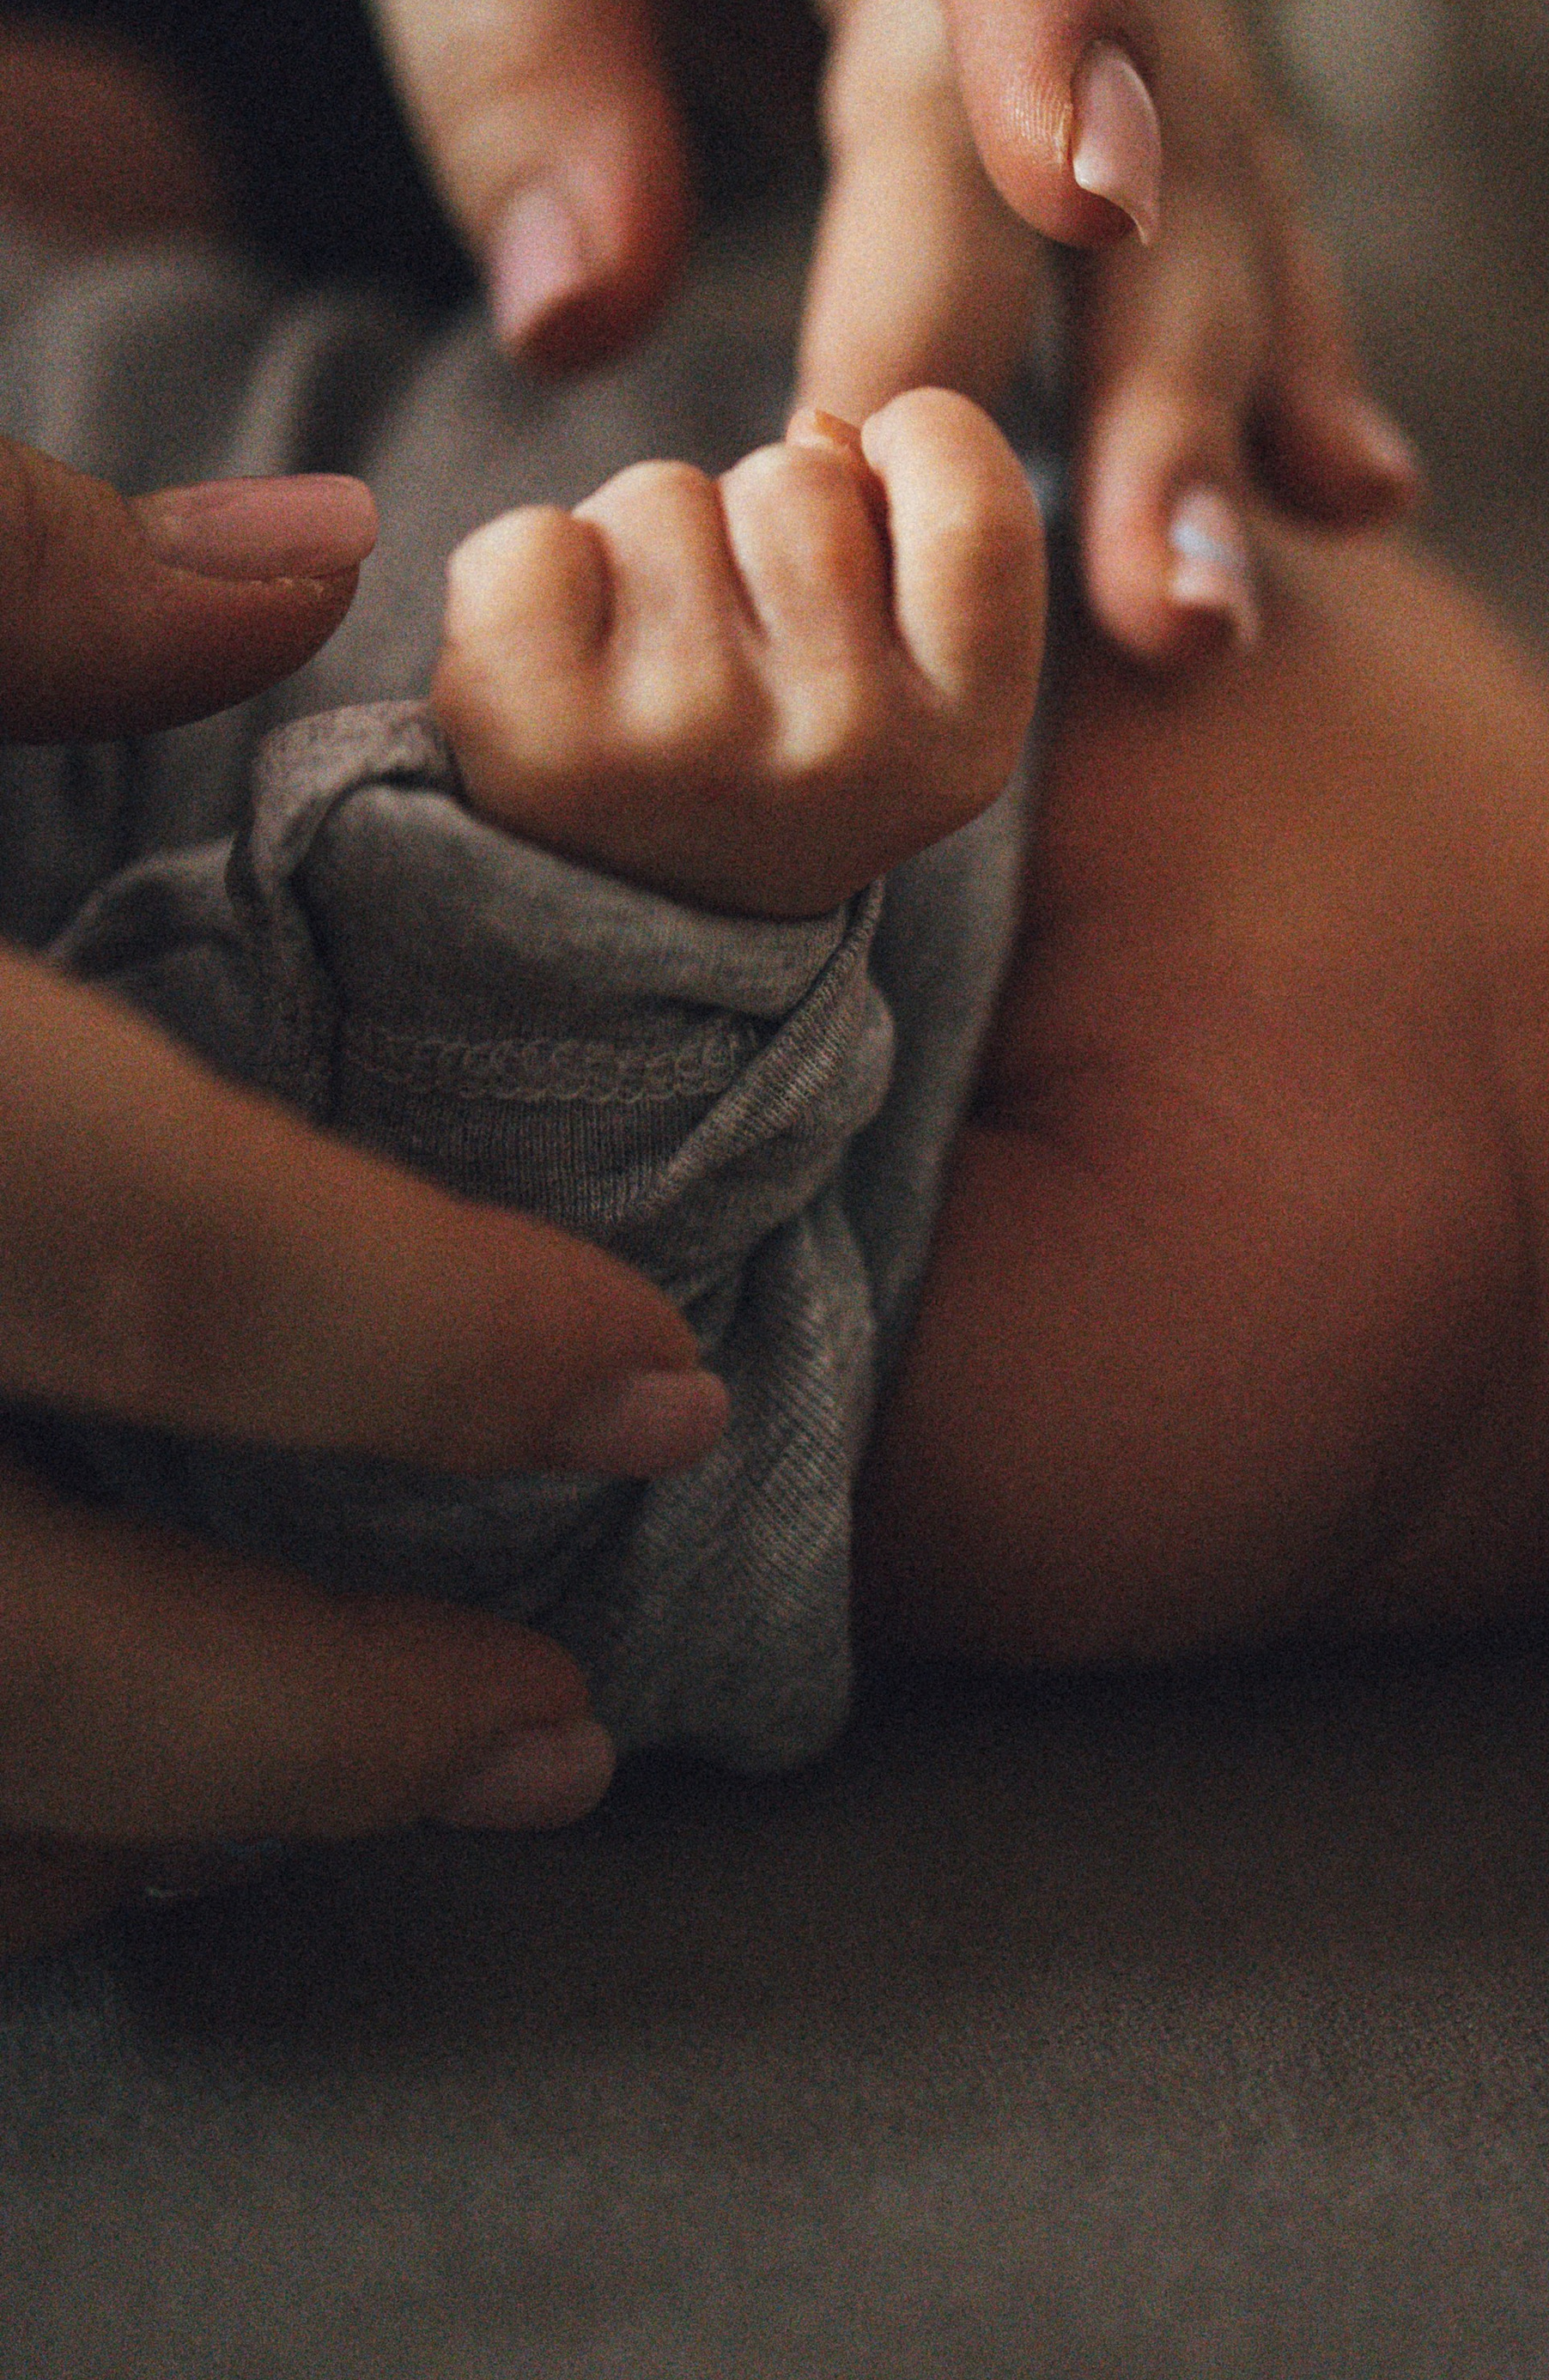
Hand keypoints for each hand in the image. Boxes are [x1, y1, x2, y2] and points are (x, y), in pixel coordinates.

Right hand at [0, 439, 728, 1958]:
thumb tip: (316, 559)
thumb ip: (23, 588)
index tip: (655, 1388)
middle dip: (306, 1712)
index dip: (428, 1343)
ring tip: (350, 1804)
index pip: (159, 1253)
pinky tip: (108, 1819)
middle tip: (549, 1741)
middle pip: (30, 1635)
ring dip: (137, 1820)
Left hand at [337, 0, 1418, 664]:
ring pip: (1208, 199)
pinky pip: (1229, 234)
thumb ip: (510, 50)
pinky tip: (1340, 503)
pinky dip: (1277, 374)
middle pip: (1128, 96)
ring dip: (1209, 418)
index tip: (1080, 196)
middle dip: (1129, 349)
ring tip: (1197, 613)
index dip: (1050, 3)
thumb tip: (579, 317)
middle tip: (1139, 573)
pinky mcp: (1162, 82)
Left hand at [433, 391, 1044, 917]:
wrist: (626, 947)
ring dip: (640, 550)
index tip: (874, 499)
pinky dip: (530, 579)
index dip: (918, 449)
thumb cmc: (774, 760)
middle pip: (797, 476)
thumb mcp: (905, 680)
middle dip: (754, 520)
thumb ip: (913, 537)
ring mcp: (684, 738)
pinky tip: (559, 673)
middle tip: (734, 647)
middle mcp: (838, 750)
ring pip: (660, 496)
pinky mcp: (536, 726)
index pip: (974, 502)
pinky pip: (531, 541)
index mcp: (961, 742)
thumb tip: (819, 427)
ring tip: (644, 671)